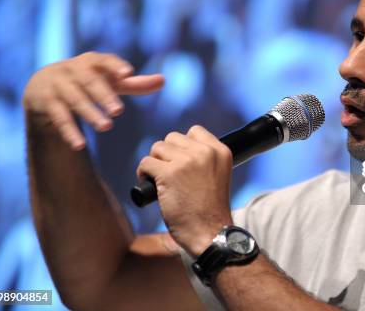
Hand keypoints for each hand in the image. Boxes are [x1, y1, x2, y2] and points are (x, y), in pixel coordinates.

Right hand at [23, 51, 164, 149]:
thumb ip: (134, 83)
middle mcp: (72, 70)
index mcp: (91, 61)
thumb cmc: (85, 81)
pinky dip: (69, 132)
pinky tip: (80, 146)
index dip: (115, 66)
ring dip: (89, 113)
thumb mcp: (108, 80)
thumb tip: (164, 80)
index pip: (104, 60)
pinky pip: (58, 118)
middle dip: (103, 95)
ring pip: (74, 99)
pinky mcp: (45, 103)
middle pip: (89, 81)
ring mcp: (57, 85)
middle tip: (119, 110)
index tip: (128, 73)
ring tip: (106, 127)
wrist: (42, 85)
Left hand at [136, 125, 233, 255]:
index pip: (194, 131)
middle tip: (169, 175)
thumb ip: (204, 159)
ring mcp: (187, 161)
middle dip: (166, 155)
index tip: (181, 163)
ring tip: (159, 181)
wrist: (210, 233)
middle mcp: (205, 152)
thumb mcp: (217, 175)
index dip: (182, 146)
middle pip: (172, 138)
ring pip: (157, 148)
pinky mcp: (169, 173)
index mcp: (221, 151)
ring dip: (154, 164)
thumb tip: (176, 149)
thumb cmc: (210, 210)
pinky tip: (150, 187)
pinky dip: (143, 174)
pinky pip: (146, 163)